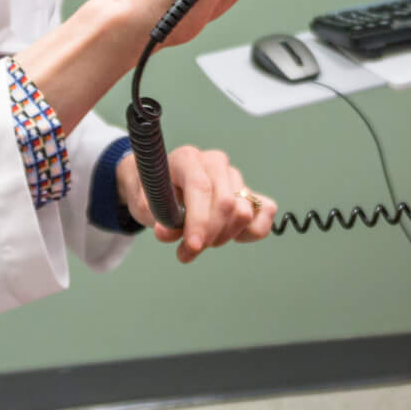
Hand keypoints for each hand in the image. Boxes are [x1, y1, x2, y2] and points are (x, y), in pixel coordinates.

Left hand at [115, 144, 275, 260]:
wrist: (160, 185)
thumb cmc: (151, 193)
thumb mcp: (144, 205)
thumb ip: (155, 217)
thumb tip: (166, 232)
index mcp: (187, 158)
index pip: (201, 187)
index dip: (199, 220)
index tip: (193, 247)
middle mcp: (214, 163)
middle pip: (226, 202)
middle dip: (210, 234)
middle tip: (189, 251)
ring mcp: (234, 176)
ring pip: (243, 211)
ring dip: (224, 235)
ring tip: (203, 240)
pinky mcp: (248, 191)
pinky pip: (265, 211)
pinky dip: (253, 230)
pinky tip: (232, 236)